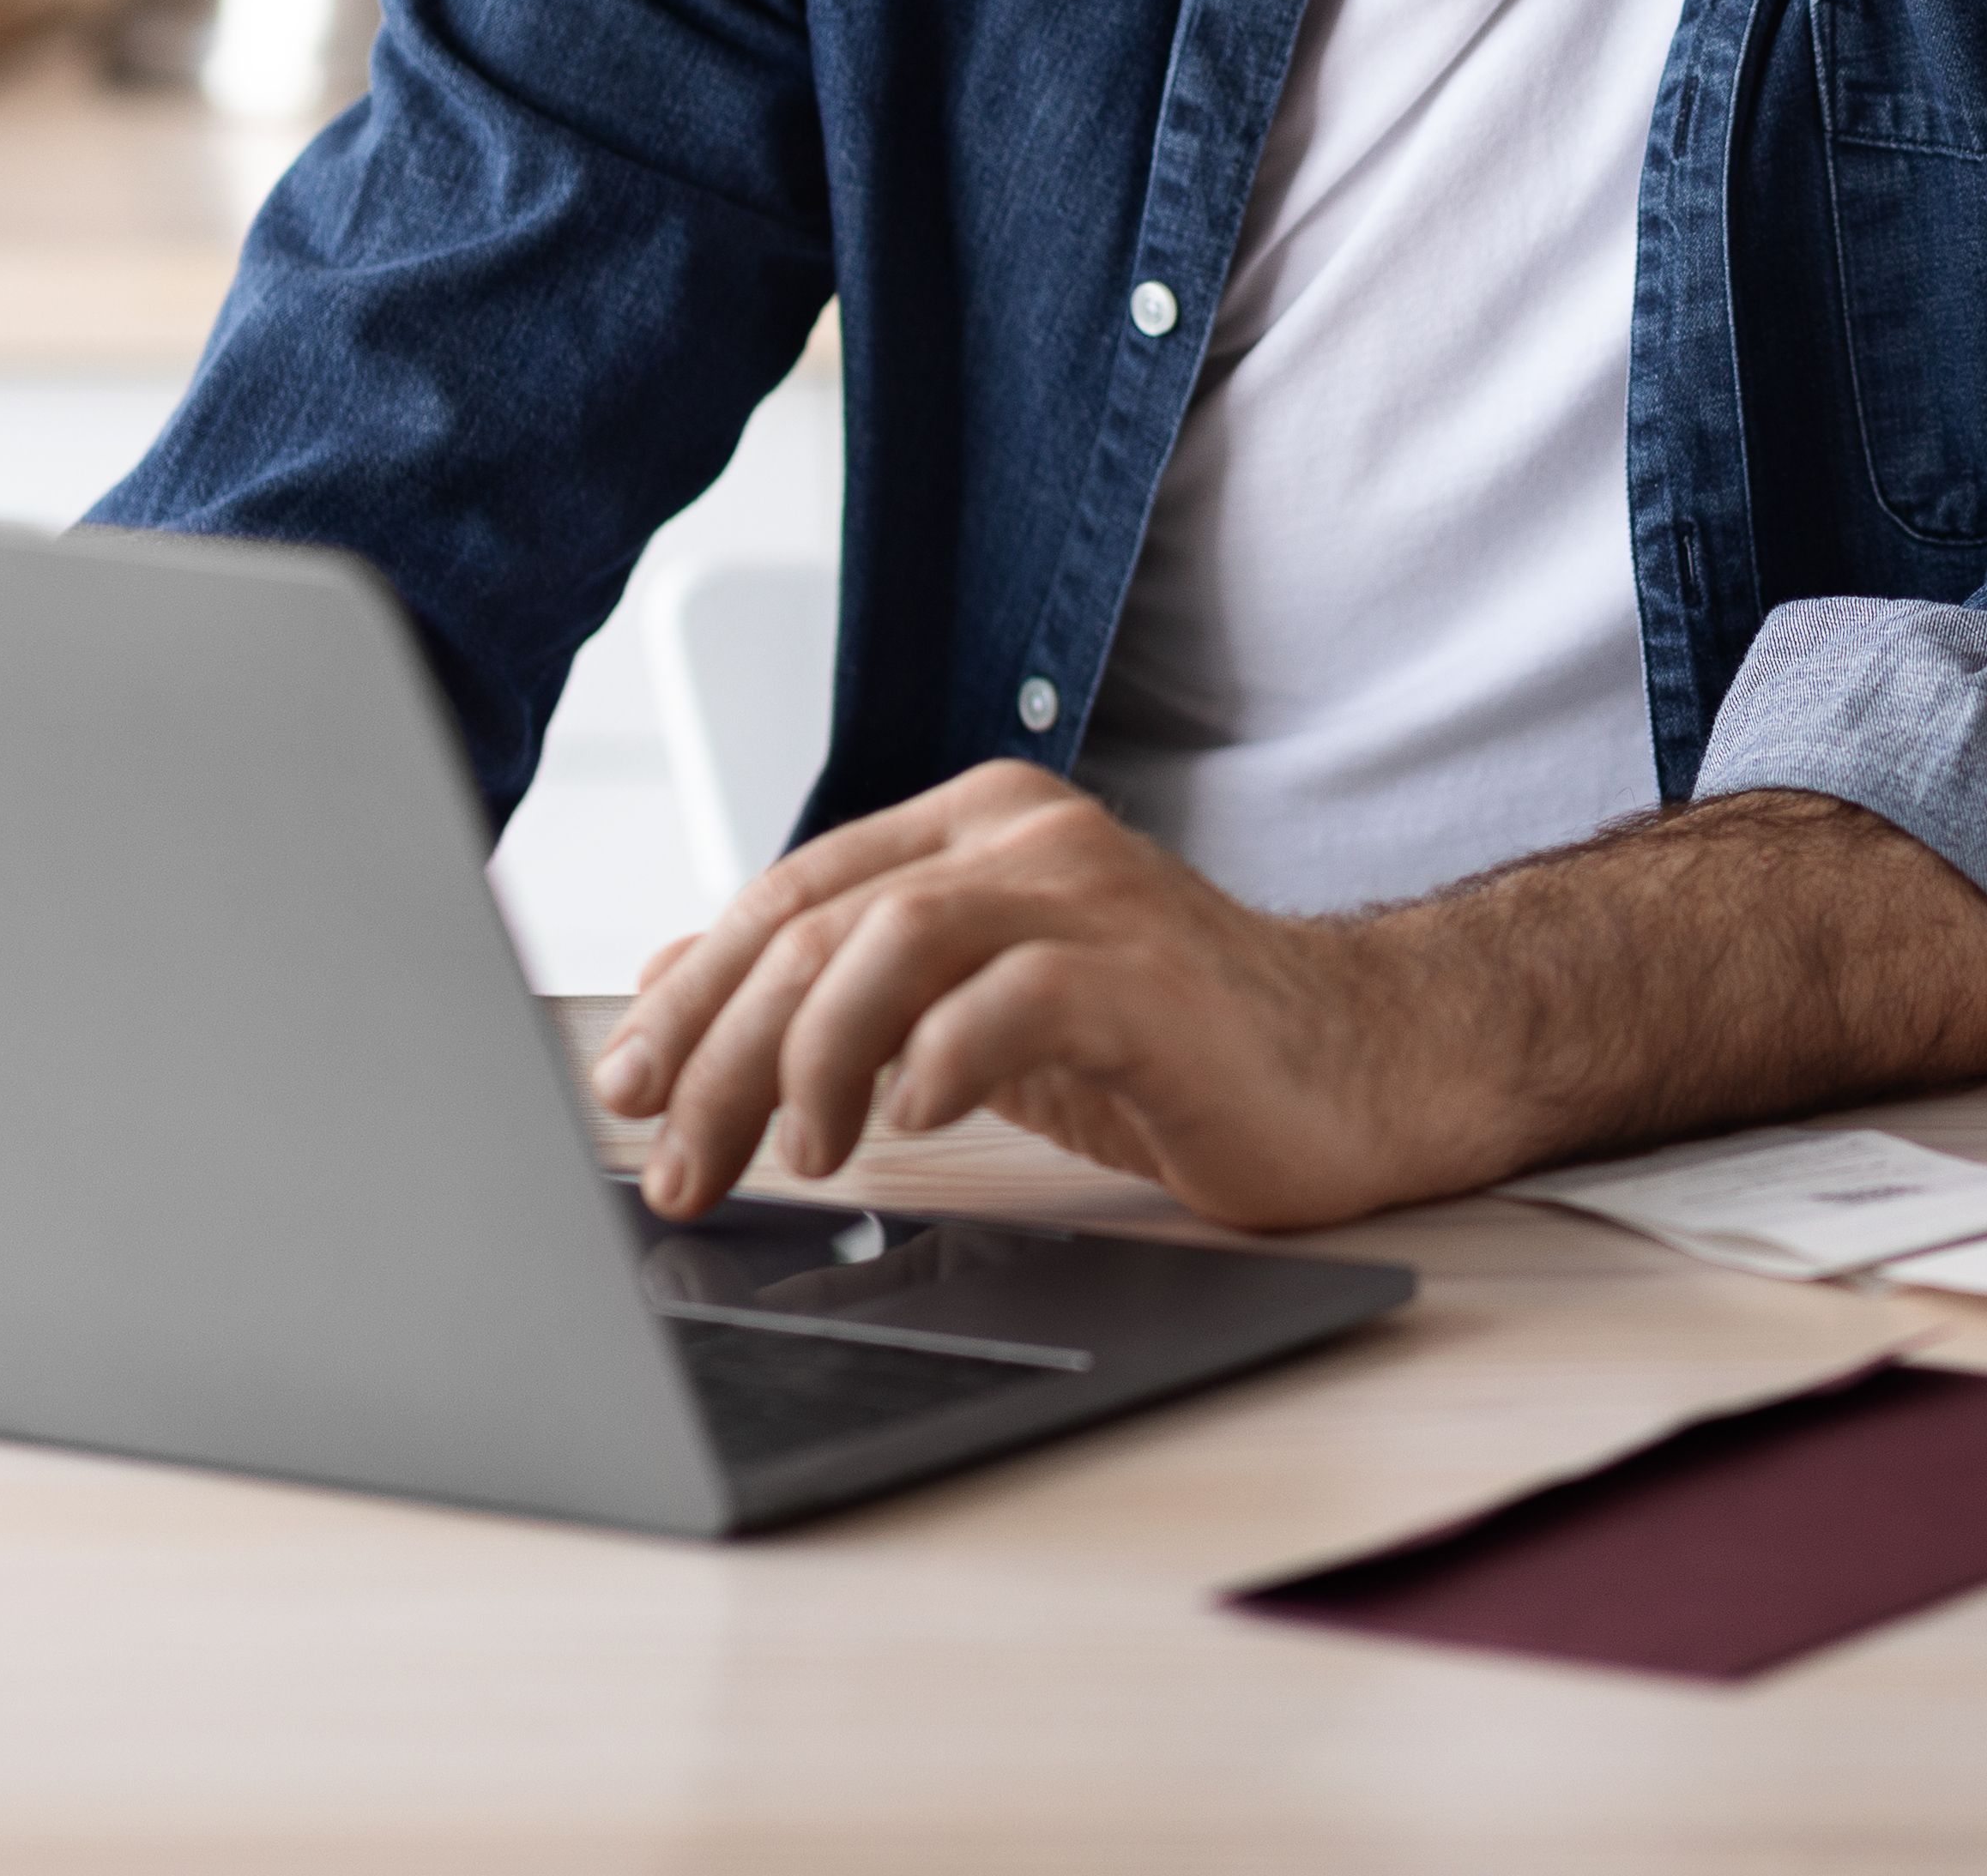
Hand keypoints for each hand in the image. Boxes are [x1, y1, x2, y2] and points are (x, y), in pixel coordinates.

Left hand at [590, 766, 1465, 1229]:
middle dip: (726, 1052)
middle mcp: (1031, 836)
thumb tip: (676, 992)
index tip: (628, 1092)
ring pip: (897, 942)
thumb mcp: (975, 1008)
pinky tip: (908, 1120)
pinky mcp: (1151, 977)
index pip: (791, 893)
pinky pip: (1014, 1000)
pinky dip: (939, 1060)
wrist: (1359, 1069)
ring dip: (814, 1059)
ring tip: (797, 1156)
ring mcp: (1097, 897)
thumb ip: (847, 985)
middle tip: (681, 1162)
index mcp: (978, 824)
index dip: (693, 995)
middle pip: (825, 922)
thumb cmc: (1165, 1045)